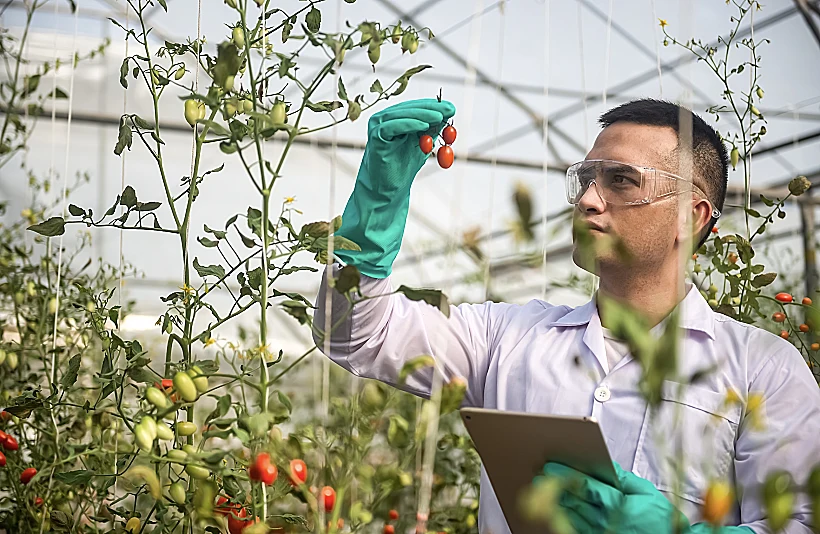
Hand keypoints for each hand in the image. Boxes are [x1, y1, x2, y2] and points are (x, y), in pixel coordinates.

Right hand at [335, 99, 455, 277]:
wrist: (386, 192)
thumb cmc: (402, 170)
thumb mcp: (421, 146)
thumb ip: (431, 131)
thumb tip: (448, 113)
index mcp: (395, 119)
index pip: (416, 107)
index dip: (434, 106)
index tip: (452, 108)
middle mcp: (384, 120)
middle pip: (410, 108)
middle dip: (432, 108)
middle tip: (450, 110)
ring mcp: (378, 127)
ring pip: (403, 114)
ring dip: (423, 115)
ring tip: (440, 117)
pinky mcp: (376, 138)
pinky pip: (393, 126)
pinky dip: (409, 124)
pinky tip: (424, 126)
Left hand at [542, 463, 753, 533]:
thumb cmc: (657, 519)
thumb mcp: (645, 492)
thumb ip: (622, 477)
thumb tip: (604, 464)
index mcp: (616, 504)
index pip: (584, 486)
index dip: (564, 475)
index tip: (550, 466)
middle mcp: (603, 521)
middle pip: (571, 500)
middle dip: (553, 487)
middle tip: (537, 476)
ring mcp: (597, 533)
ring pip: (569, 515)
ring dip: (553, 502)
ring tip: (538, 489)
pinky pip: (574, 528)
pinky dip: (562, 518)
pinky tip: (553, 509)